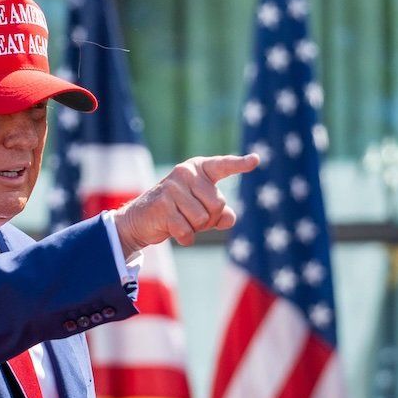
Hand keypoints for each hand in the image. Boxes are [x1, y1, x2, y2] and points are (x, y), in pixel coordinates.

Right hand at [113, 154, 259, 257]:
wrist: (141, 219)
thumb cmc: (178, 211)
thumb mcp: (202, 210)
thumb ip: (221, 214)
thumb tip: (228, 219)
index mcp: (199, 169)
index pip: (223, 165)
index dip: (240, 164)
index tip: (256, 160)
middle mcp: (185, 172)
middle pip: (218, 204)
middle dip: (210, 219)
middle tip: (192, 217)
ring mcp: (172, 187)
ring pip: (203, 219)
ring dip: (196, 228)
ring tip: (181, 221)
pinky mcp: (162, 205)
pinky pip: (187, 230)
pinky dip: (185, 238)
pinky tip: (173, 231)